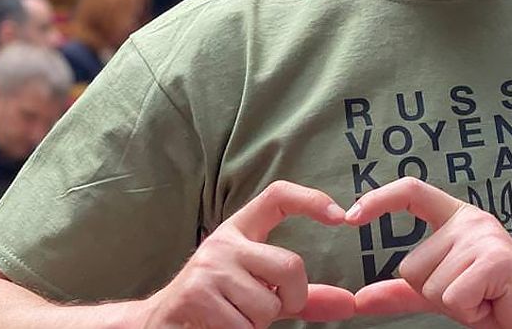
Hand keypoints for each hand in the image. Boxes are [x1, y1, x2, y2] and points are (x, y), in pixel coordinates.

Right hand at [139, 181, 354, 327]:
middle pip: (289, 266)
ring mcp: (209, 267)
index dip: (311, 199)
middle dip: (291, 298)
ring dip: (258, 324)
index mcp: (240, 230)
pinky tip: (221, 326)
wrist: (161, 322)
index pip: (277, 196)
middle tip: (272, 307)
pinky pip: (244, 326)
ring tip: (234, 316)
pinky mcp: (197, 295)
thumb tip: (350, 303)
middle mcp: (224, 241)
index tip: (340, 216)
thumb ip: (303, 296)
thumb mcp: (259, 291)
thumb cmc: (219, 305)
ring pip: (267, 305)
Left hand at [346, 177, 511, 327]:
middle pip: (410, 265)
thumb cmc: (501, 303)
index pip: (411, 191)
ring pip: (429, 285)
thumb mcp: (447, 294)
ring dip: (456, 306)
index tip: (349, 216)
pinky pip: (451, 297)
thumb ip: (405, 293)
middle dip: (436, 294)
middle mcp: (471, 220)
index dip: (378, 198)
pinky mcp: (495, 260)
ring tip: (487, 299)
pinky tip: (495, 304)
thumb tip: (360, 299)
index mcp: (459, 219)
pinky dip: (470, 313)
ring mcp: (483, 237)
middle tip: (475, 296)